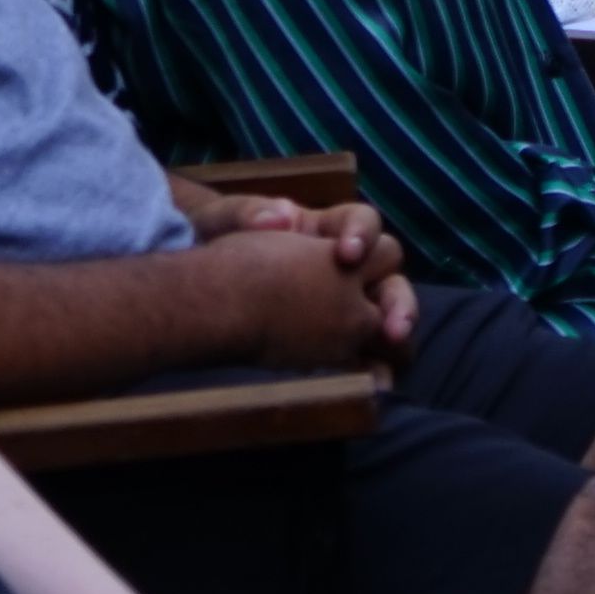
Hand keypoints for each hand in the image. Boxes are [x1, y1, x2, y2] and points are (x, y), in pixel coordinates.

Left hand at [182, 217, 402, 377]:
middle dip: (396, 294)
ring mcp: (340, 303)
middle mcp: (343, 265)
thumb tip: (279, 216)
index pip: (361, 222)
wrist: (196, 288)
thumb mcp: (223, 219)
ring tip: (394, 342)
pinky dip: (374, 366)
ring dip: (397, 323)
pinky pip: (364, 350)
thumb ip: (247, 212)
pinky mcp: (331, 339)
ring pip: (386, 309)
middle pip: (389, 269)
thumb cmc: (215, 242)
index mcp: (324, 230)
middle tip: (392, 323)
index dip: (362, 235)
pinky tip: (376, 381)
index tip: (346, 254)